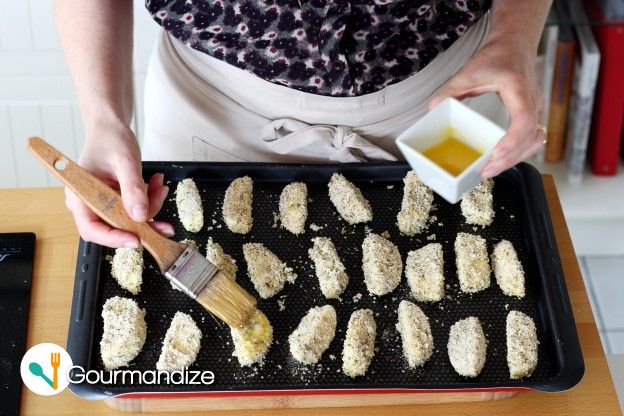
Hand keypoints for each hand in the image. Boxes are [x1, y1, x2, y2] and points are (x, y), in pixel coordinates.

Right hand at [65, 122, 173, 247]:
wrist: (111, 128)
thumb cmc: (110, 139)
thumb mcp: (125, 161)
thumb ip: (133, 188)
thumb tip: (140, 215)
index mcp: (80, 195)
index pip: (91, 229)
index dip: (113, 239)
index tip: (136, 240)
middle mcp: (87, 203)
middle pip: (113, 228)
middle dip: (142, 224)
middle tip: (165, 223)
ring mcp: (102, 203)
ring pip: (128, 220)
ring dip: (149, 208)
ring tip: (160, 187)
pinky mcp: (114, 202)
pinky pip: (133, 210)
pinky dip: (148, 201)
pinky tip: (156, 185)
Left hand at [429, 35, 544, 178]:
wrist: (515, 44)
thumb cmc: (495, 56)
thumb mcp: (467, 72)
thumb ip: (449, 91)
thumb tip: (431, 111)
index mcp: (518, 88)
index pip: (524, 119)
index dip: (512, 140)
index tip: (496, 153)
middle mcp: (533, 100)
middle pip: (531, 137)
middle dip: (509, 158)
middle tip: (486, 171)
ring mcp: (538, 108)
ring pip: (535, 140)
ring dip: (516, 158)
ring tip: (492, 169)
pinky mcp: (535, 114)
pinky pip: (534, 138)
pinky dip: (520, 152)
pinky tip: (502, 159)